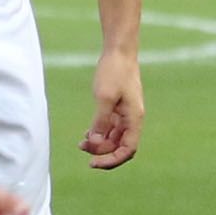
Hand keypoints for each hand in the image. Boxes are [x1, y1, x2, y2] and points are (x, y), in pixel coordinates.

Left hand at [82, 48, 142, 168]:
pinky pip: (111, 128)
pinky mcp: (119, 108)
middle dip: (102, 151)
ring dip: (99, 143)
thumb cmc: (114, 71)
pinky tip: (86, 134)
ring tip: (81, 143)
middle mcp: (132, 119)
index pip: (127, 150)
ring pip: (114, 138)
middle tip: (82, 148)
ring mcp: (126, 114)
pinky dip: (100, 133)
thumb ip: (100, 122)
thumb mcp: (104, 97)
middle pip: (120, 146)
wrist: (119, 51)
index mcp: (134, 119)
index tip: (93, 162)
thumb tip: (94, 143)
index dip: (111, 160)